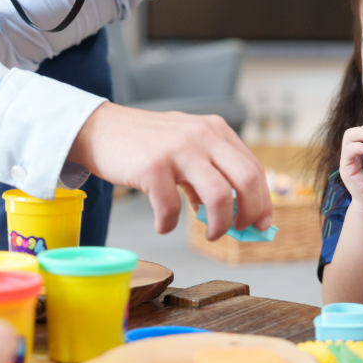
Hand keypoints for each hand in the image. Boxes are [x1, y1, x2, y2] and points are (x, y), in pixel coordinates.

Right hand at [69, 103, 272, 239]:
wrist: (100, 128)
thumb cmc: (145, 143)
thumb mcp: (185, 147)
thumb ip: (209, 172)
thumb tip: (231, 213)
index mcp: (215, 130)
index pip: (253, 167)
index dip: (262, 200)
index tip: (261, 223)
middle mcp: (202, 135)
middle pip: (247, 179)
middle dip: (249, 214)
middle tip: (240, 231)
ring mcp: (179, 149)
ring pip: (219, 196)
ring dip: (219, 226)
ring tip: (209, 234)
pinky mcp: (153, 166)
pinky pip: (173, 208)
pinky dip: (169, 224)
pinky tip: (162, 225)